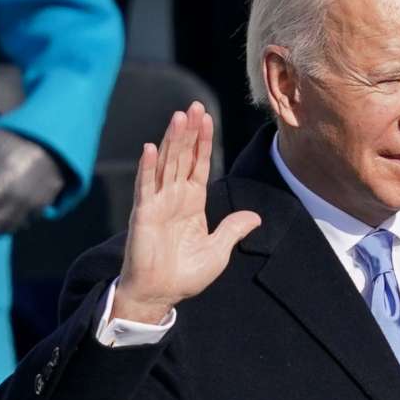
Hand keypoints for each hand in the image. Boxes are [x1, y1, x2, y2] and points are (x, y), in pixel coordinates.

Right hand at [111, 103, 257, 323]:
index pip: (199, 165)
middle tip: (194, 106)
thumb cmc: (185, 274)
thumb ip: (233, 229)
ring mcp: (158, 203)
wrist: (161, 293)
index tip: (207, 118)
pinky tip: (152, 148)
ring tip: (178, 117)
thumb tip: (255, 216)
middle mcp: (174, 198)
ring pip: (167, 164)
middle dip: (189, 132)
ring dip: (172, 141)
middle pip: (183, 157)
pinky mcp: (144, 214)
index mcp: (192, 203)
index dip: (203, 142)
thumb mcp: (219, 250)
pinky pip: (146, 187)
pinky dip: (149, 167)